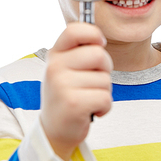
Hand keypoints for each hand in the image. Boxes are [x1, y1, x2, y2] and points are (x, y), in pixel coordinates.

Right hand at [40, 22, 112, 160]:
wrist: (55, 130)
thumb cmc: (68, 94)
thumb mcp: (66, 68)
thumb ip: (80, 51)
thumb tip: (99, 37)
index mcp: (55, 54)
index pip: (74, 30)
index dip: (93, 33)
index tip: (99, 44)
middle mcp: (55, 67)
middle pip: (99, 54)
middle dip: (105, 69)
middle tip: (93, 81)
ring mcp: (62, 85)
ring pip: (105, 79)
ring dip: (103, 91)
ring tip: (88, 98)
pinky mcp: (73, 104)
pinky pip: (106, 97)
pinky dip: (105, 107)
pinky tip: (92, 110)